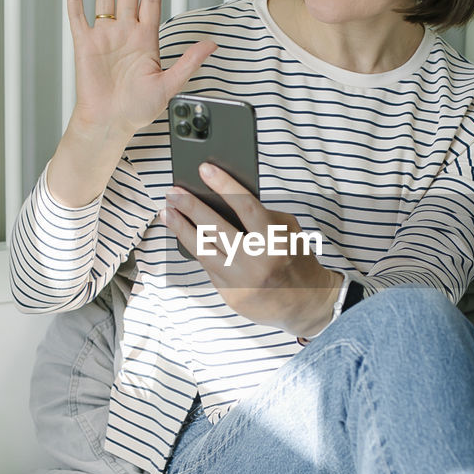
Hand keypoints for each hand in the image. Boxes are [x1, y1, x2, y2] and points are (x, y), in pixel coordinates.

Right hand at [65, 0, 214, 138]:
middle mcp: (126, 33)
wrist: (110, 123)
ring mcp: (105, 37)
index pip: (152, 0)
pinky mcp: (85, 45)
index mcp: (146, 39)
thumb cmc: (137, 109)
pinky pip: (78, 16)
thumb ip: (188, 62)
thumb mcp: (169, 85)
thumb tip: (210, 45)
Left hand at [160, 163, 341, 335]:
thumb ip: (263, 216)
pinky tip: (183, 234)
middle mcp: (257, 262)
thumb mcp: (290, 233)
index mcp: (275, 241)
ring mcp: (241, 281)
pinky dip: (194, 248)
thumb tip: (224, 201)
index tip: (205, 169)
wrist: (306, 304)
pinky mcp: (230, 295)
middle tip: (174, 192)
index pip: (245, 206)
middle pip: (215, 228)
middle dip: (191, 206)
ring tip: (168, 212)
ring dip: (181, 228)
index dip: (224, 184)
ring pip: (202, 250)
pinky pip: (207, 267)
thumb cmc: (296, 261)